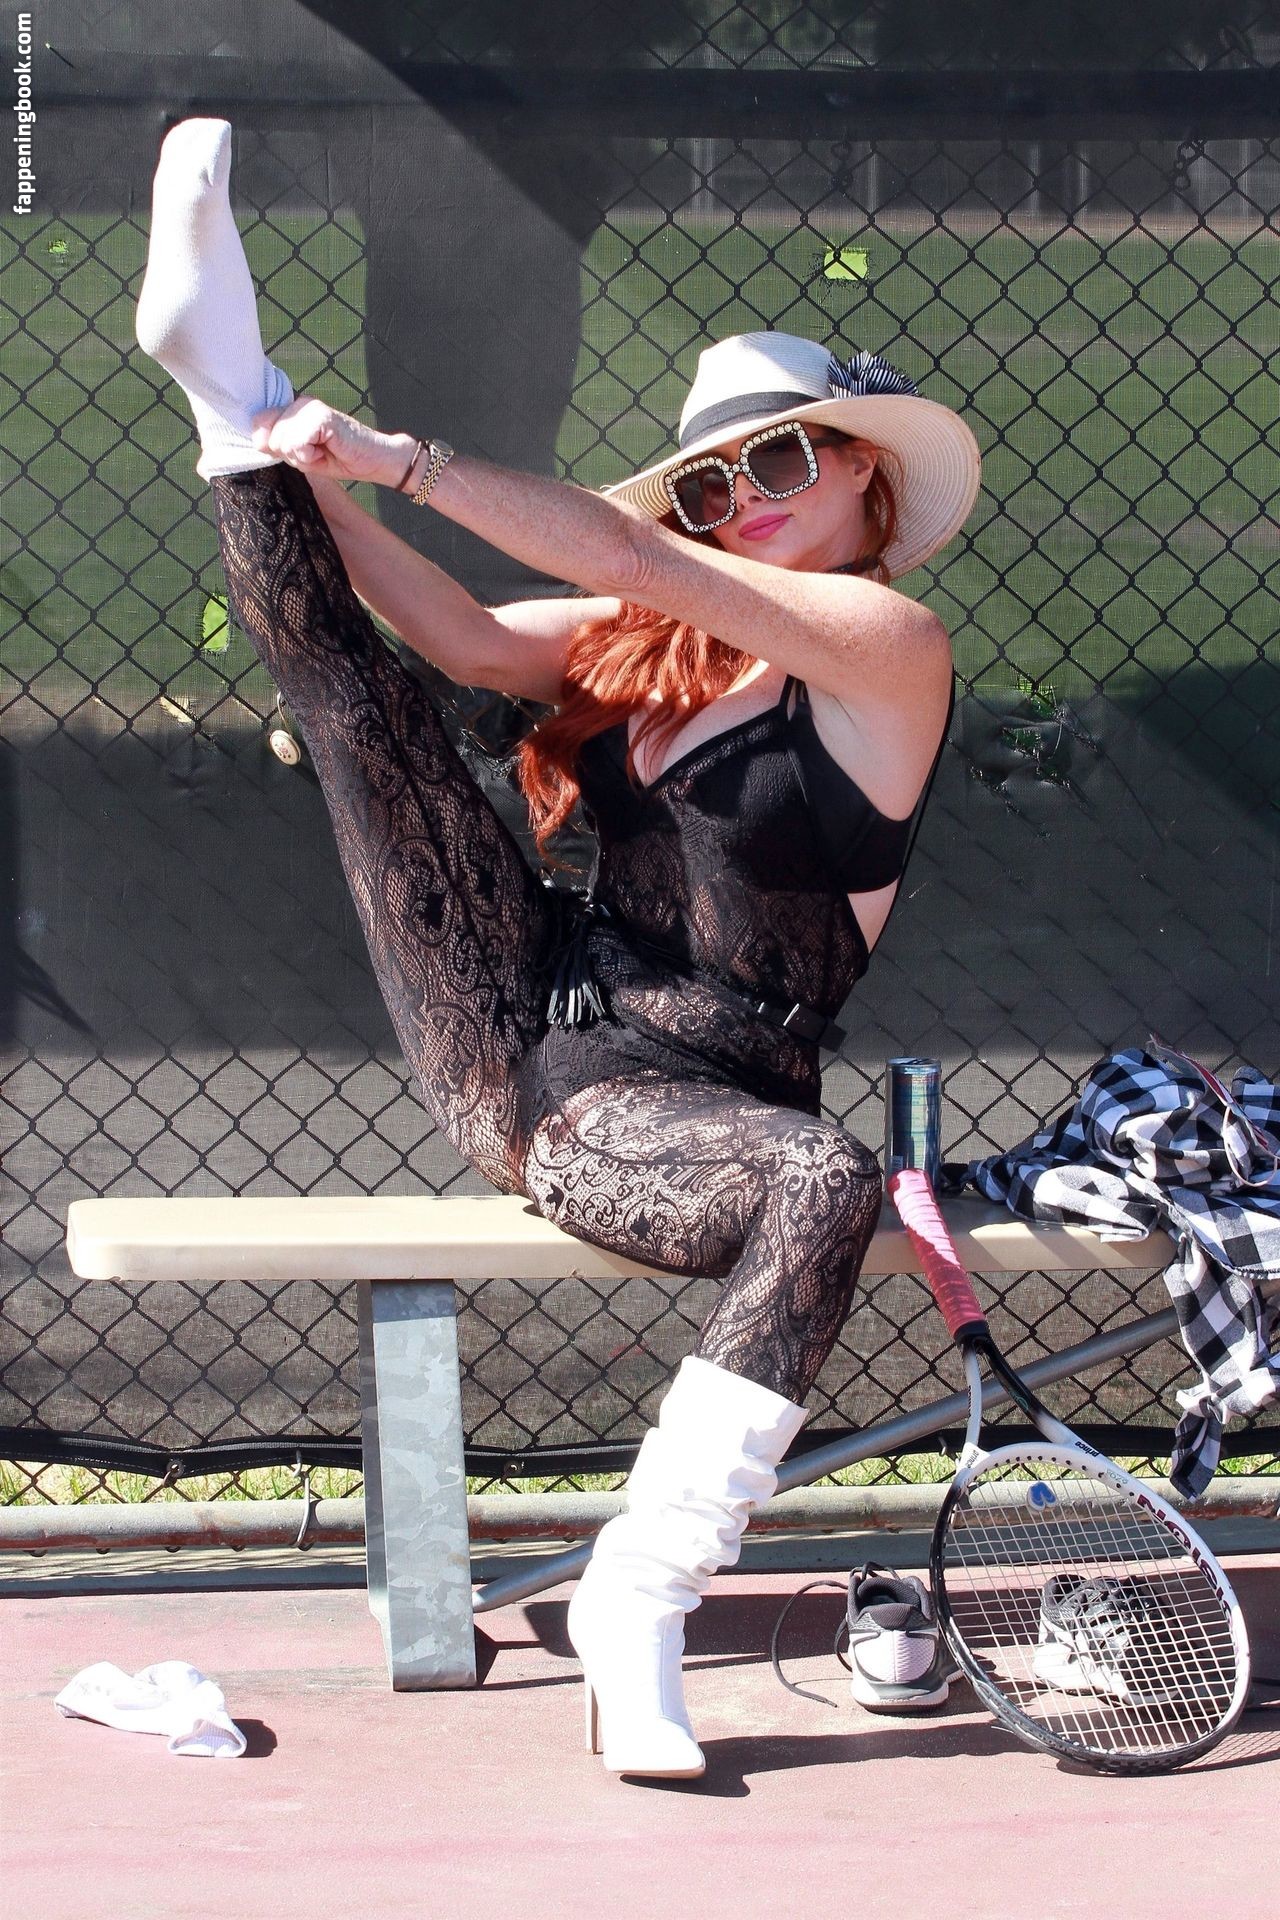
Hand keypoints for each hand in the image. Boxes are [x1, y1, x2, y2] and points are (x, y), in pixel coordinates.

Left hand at [250, 397, 413, 488]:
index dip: (275, 446)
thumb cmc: (339, 458)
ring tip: (322, 451)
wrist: (373, 460)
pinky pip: (298, 443)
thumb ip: (277, 444)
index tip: (303, 451)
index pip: (259, 424)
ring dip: (303, 457)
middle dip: (291, 455)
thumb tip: (258, 438)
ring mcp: (309, 406)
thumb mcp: (300, 456)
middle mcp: (298, 402)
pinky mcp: (321, 415)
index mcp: (291, 409)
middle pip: (270, 437)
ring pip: (282, 440)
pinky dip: (311, 456)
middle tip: (316, 453)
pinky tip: (328, 450)